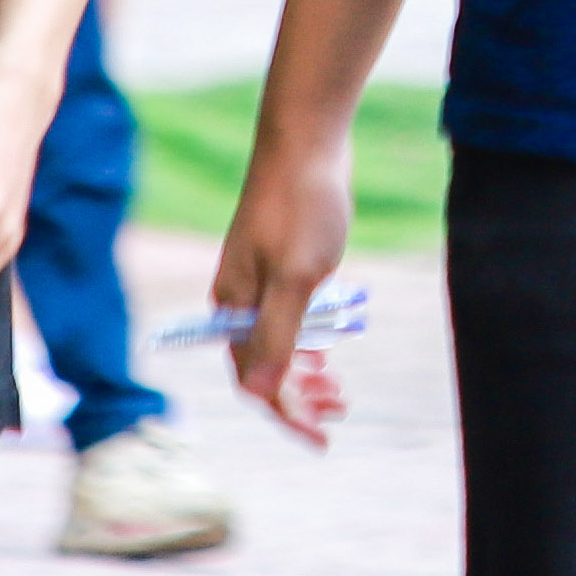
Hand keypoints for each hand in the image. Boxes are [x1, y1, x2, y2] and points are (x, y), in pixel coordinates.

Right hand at [213, 127, 356, 447]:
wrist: (307, 140)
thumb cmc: (302, 206)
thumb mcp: (297, 276)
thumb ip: (278, 335)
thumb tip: (262, 395)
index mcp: (234, 306)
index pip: (253, 379)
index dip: (285, 412)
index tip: (320, 435)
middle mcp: (239, 297)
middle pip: (263, 366)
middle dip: (298, 396)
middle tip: (341, 408)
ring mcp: (258, 278)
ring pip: (278, 342)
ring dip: (305, 371)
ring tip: (339, 389)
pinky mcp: (279, 259)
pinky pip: (289, 317)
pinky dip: (308, 339)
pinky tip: (329, 347)